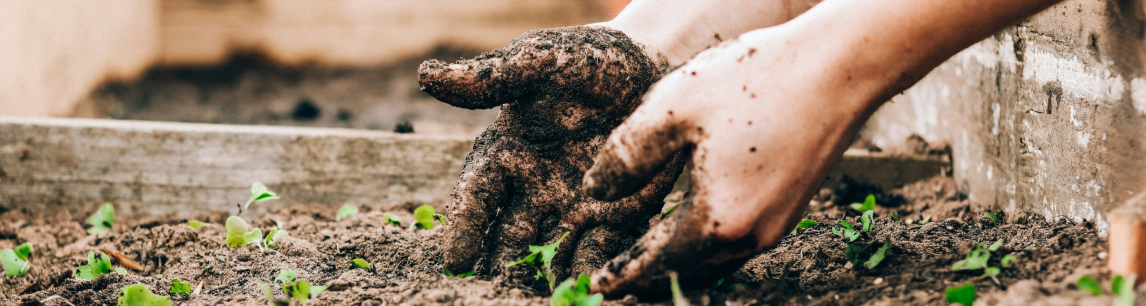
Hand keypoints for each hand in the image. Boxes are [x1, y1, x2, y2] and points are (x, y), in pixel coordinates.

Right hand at [418, 25, 686, 286]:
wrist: (649, 65)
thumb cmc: (585, 60)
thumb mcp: (539, 62)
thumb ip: (491, 78)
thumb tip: (426, 77)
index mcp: (507, 153)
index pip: (478, 196)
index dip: (465, 226)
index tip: (455, 260)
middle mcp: (535, 187)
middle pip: (510, 235)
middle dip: (501, 265)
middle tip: (493, 292)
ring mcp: (574, 205)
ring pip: (551, 250)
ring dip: (542, 276)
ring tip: (535, 299)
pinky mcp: (616, 213)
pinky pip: (600, 249)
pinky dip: (591, 270)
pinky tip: (588, 288)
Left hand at [582, 25, 881, 295]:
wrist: (840, 68)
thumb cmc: (756, 82)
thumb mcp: (672, 109)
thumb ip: (627, 155)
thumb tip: (596, 190)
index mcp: (717, 220)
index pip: (656, 263)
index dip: (622, 275)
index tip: (597, 287)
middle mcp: (751, 235)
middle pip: (688, 269)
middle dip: (650, 275)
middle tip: (618, 275)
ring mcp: (777, 224)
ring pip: (717, 260)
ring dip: (681, 260)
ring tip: (651, 254)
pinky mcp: (792, 207)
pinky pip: (740, 241)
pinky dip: (709, 243)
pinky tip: (695, 222)